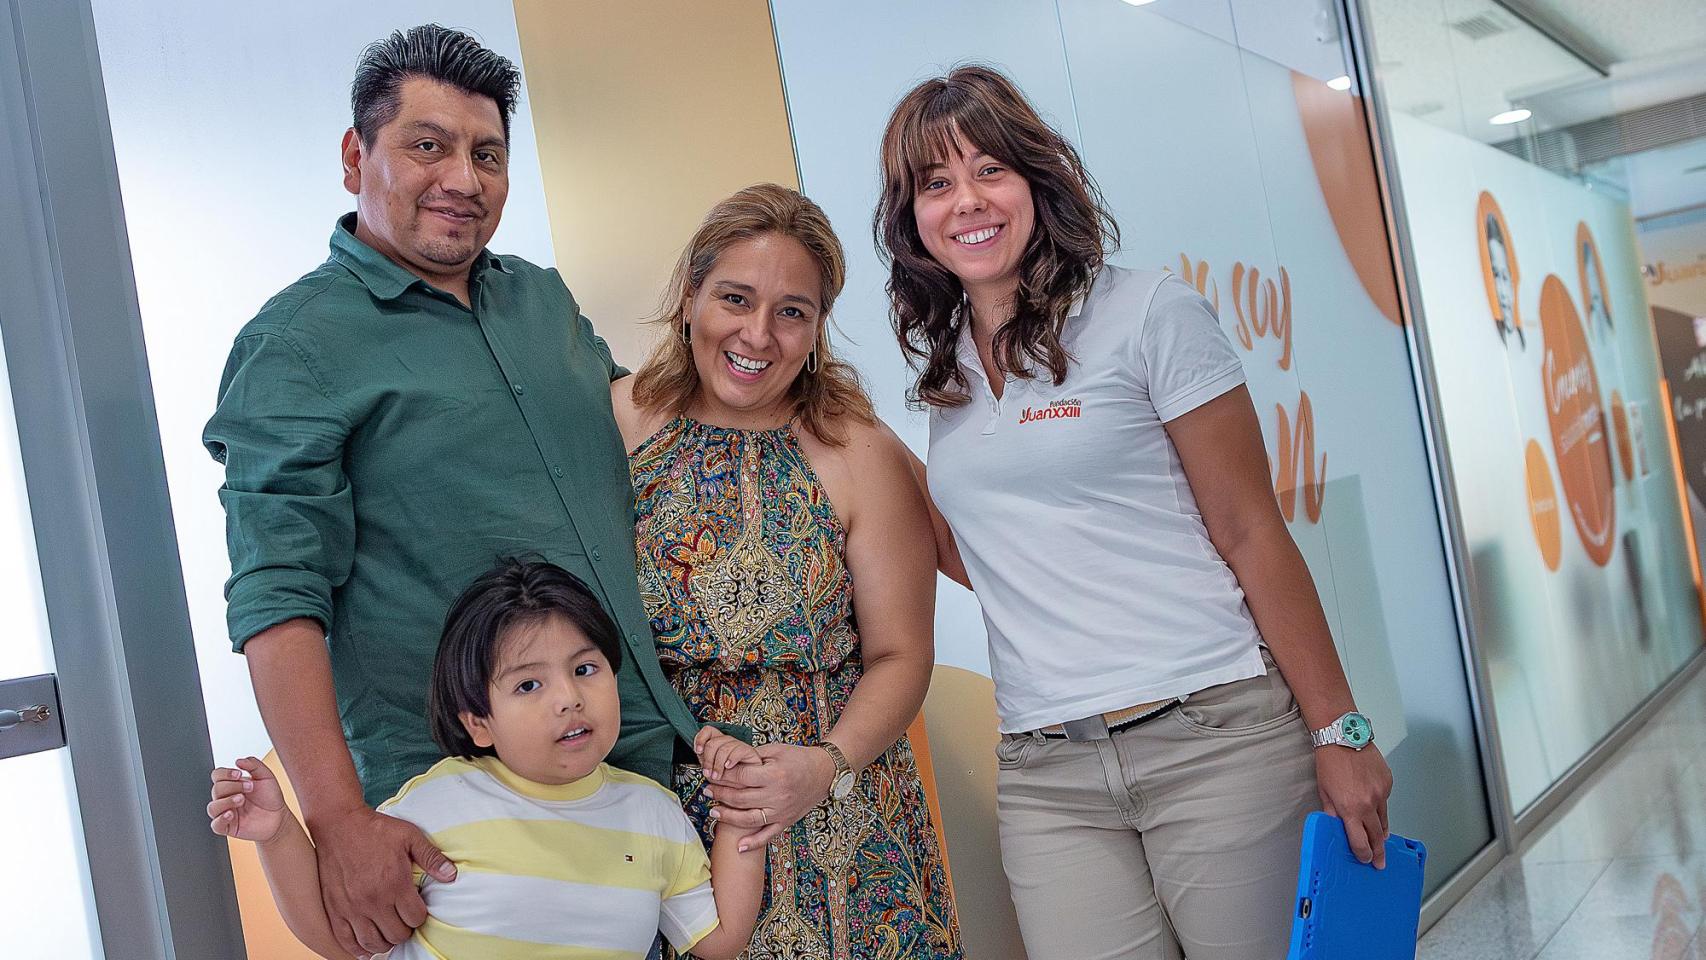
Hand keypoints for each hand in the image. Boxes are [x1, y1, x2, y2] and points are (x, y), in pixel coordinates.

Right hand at [209, 757, 287, 843]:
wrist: (279, 817)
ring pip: (213, 807)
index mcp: (232, 784)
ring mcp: (225, 812)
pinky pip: (216, 825)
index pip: (217, 775)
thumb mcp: (266, 776)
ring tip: (242, 799)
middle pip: (216, 789)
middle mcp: (226, 798)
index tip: (239, 774)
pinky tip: (231, 814)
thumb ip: (254, 765)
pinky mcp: (228, 827)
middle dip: (233, 786)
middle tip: (250, 788)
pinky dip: (221, 819)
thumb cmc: (270, 797)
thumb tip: (239, 760)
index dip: (224, 773)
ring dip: (226, 801)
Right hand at [308, 805, 456, 957]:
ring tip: (389, 930)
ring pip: (374, 943)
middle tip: (404, 918)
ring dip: (385, 940)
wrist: (338, 824)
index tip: (417, 907)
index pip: (415, 919)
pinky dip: (359, 949)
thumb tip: (452, 876)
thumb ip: (431, 857)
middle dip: (405, 929)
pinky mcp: (335, 910)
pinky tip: (367, 947)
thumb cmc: (376, 829)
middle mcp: (373, 900)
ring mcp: (352, 908)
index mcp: (394, 883)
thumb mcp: (410, 836)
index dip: (420, 915)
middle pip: (397, 934)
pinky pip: (347, 941)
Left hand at [695, 726, 761, 778]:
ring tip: (718, 776)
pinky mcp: (749, 752)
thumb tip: (700, 756)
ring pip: (723, 747)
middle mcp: (727, 744)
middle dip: (708, 760)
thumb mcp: (713, 773)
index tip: (698, 751)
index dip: (701, 738)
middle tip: (709, 773)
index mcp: (718, 746)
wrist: (749, 786)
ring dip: (718, 764)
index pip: (708, 731)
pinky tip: (729, 766)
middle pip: (713, 742)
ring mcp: (738, 747)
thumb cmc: (732, 781)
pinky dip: (731, 759)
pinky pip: (738, 750)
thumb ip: (706, 764)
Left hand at [705, 742, 835, 850]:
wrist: (825, 773)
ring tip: (713, 811)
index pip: (740, 777)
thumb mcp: (775, 750)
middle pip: (740, 797)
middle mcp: (777, 795)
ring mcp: (782, 811)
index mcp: (774, 774)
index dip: (722, 775)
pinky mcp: (786, 821)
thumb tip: (728, 763)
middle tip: (707, 790)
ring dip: (728, 817)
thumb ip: (752, 757)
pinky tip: (739, 846)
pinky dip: (753, 843)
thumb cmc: (799, 758)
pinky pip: (768, 835)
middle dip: (719, 794)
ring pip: (748, 818)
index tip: (710, 773)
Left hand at [1315, 744, 1393, 868]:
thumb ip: (1332, 813)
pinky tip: (1373, 801)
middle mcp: (1369, 803)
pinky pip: (1386, 800)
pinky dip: (1380, 804)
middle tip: (1380, 862)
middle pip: (1377, 835)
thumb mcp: (1324, 792)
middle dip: (1379, 851)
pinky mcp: (1388, 782)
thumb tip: (1338, 827)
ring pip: (1384, 819)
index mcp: (1350, 808)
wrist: (1343, 736)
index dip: (1363, 854)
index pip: (1360, 841)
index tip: (1365, 860)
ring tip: (1381, 841)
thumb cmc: (1330, 761)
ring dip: (1382, 831)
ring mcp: (1381, 792)